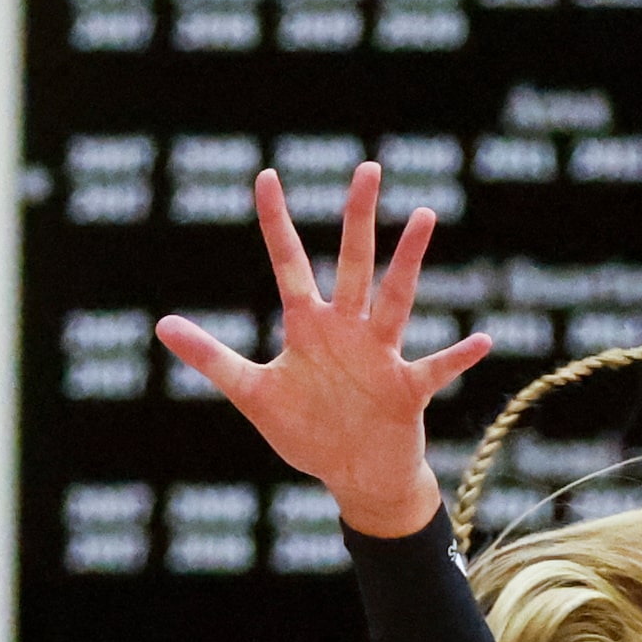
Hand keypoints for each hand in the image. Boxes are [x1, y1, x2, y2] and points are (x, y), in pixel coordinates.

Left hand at [155, 164, 488, 539]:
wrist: (355, 473)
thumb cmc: (308, 430)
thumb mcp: (252, 394)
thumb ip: (210, 358)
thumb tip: (160, 324)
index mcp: (309, 327)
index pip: (290, 264)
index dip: (276, 223)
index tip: (266, 175)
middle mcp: (347, 330)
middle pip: (353, 264)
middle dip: (356, 219)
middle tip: (366, 168)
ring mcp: (380, 356)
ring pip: (395, 300)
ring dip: (408, 261)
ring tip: (421, 217)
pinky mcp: (407, 390)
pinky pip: (435, 369)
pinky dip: (457, 357)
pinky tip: (480, 340)